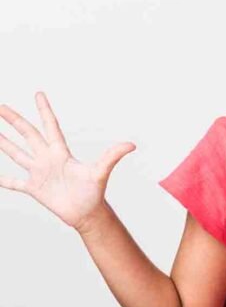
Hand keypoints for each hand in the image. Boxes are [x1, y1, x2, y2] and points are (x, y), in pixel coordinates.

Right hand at [0, 92, 134, 231]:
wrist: (87, 213)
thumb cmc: (94, 192)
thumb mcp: (101, 172)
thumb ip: (112, 156)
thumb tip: (132, 144)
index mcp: (61, 152)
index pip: (50, 126)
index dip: (45, 110)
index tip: (38, 93)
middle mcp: (47, 159)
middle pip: (28, 134)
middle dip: (15, 120)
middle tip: (0, 106)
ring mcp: (39, 172)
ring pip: (17, 153)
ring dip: (4, 143)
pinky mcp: (34, 188)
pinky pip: (14, 182)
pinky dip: (3, 179)